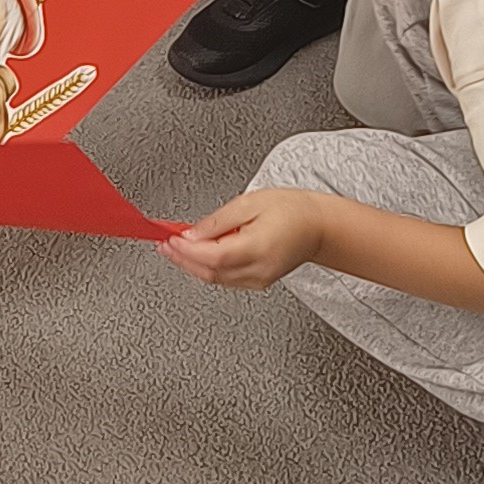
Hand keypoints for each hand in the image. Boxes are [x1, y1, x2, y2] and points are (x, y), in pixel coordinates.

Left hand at [163, 186, 327, 290]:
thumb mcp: (249, 202)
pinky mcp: (259, 281)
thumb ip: (218, 221)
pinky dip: (208, 268)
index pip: (211, 257)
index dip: (185, 251)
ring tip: (175, 248)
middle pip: (209, 272)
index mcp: (256, 248)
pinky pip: (226, 279)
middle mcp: (258, 270)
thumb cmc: (292, 210)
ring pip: (216, 279)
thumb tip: (191, 234)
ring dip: (192, 265)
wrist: (319, 226)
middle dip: (182, 259)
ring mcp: (259, 279)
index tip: (168, 239)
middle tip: (164, 245)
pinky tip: (198, 255)